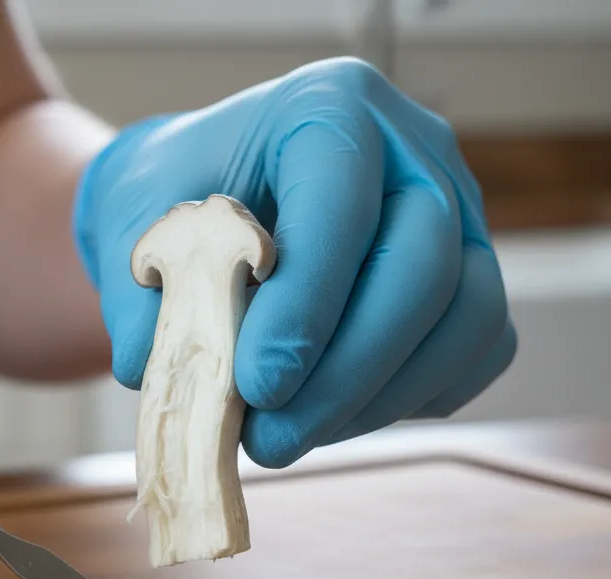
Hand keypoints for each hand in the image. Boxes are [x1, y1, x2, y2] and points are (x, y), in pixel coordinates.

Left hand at [73, 57, 515, 467]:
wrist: (200, 206)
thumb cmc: (171, 207)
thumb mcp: (136, 235)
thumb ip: (146, 298)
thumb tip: (155, 369)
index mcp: (325, 107)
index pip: (340, 199)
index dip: (307, 302)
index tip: (256, 384)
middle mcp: (410, 149)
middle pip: (422, 264)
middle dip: (345, 371)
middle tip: (269, 439)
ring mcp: (455, 210)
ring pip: (466, 315)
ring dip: (377, 399)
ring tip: (287, 440)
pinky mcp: (469, 273)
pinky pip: (475, 348)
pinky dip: (410, 398)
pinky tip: (332, 419)